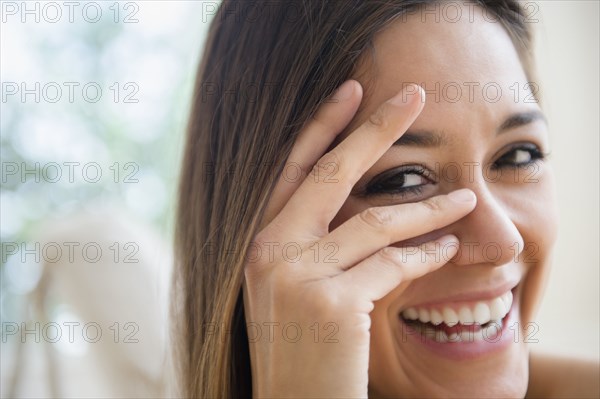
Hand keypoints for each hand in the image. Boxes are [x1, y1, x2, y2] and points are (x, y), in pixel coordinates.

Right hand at [243, 80, 476, 397]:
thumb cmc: (300, 348)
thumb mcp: (294, 287)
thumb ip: (316, 241)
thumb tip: (363, 201)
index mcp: (258, 241)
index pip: (290, 168)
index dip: (322, 126)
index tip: (352, 91)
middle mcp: (268, 249)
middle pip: (331, 173)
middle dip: (376, 128)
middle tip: (414, 94)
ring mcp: (296, 275)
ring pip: (374, 221)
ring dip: (428, 208)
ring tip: (464, 199)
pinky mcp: (330, 303)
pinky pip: (392, 265)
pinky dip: (426, 256)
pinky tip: (448, 249)